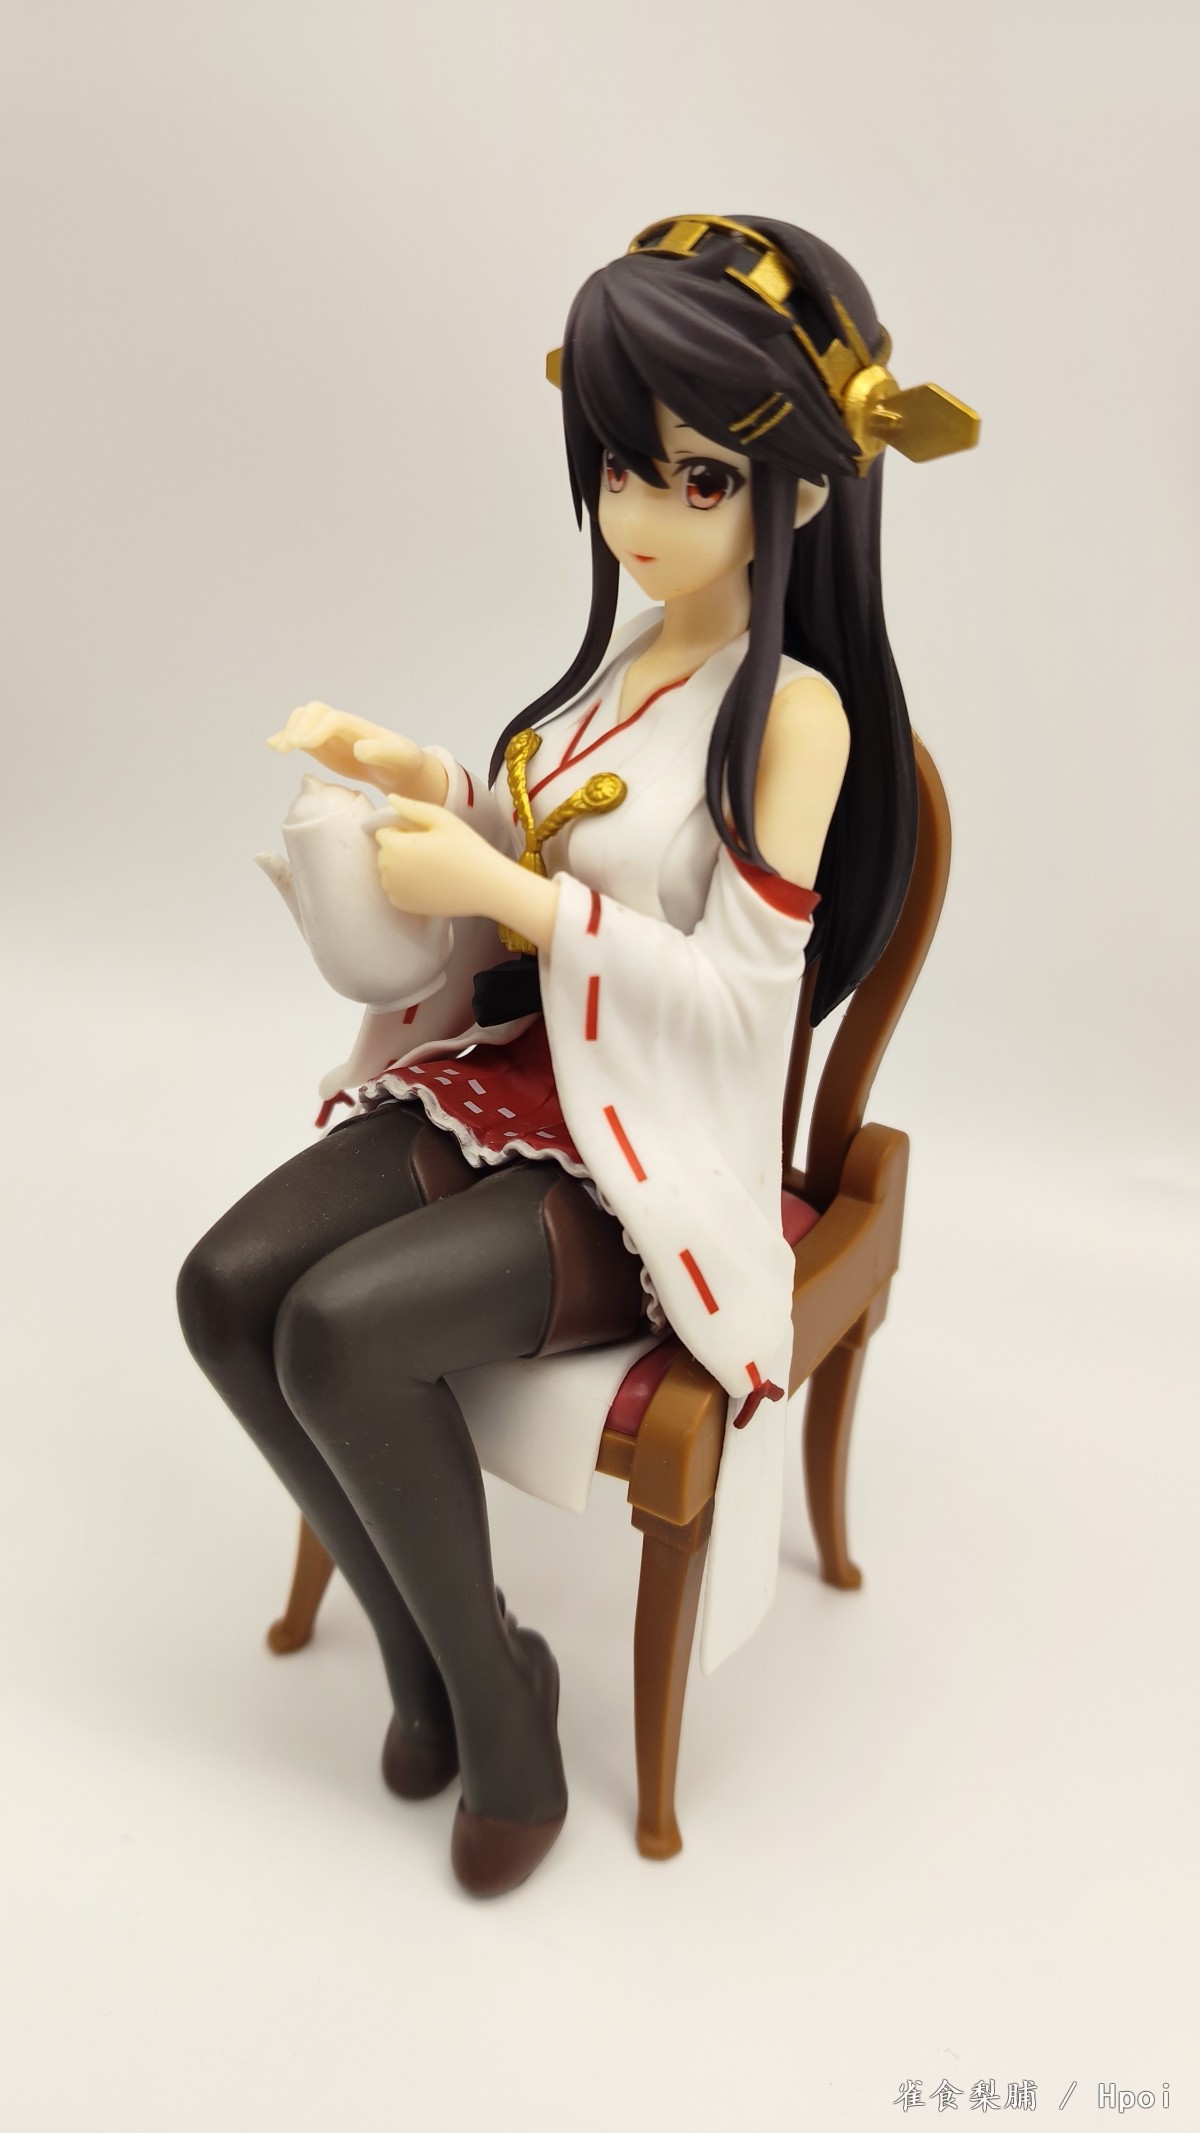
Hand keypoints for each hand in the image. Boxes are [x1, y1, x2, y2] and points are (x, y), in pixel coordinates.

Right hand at [267, 703, 448, 803]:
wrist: (397, 765)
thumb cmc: (401, 761)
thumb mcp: (398, 758)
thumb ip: (381, 752)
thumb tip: (359, 749)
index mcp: (359, 726)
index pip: (333, 719)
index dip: (318, 729)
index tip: (306, 746)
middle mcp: (341, 725)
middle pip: (314, 712)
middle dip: (299, 726)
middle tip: (291, 748)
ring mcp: (329, 733)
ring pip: (303, 720)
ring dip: (288, 730)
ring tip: (281, 749)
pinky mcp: (321, 744)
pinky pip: (300, 735)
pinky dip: (285, 737)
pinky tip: (273, 746)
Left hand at [373, 796, 559, 947]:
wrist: (486, 887)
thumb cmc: (466, 848)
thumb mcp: (442, 819)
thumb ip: (411, 807)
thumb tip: (390, 798)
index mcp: (395, 846)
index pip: (384, 832)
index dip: (403, 831)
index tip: (426, 837)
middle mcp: (388, 871)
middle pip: (384, 852)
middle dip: (400, 849)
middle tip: (431, 853)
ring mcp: (394, 891)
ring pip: (388, 871)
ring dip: (401, 867)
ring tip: (431, 868)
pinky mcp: (402, 905)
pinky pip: (395, 889)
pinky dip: (406, 885)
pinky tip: (428, 882)